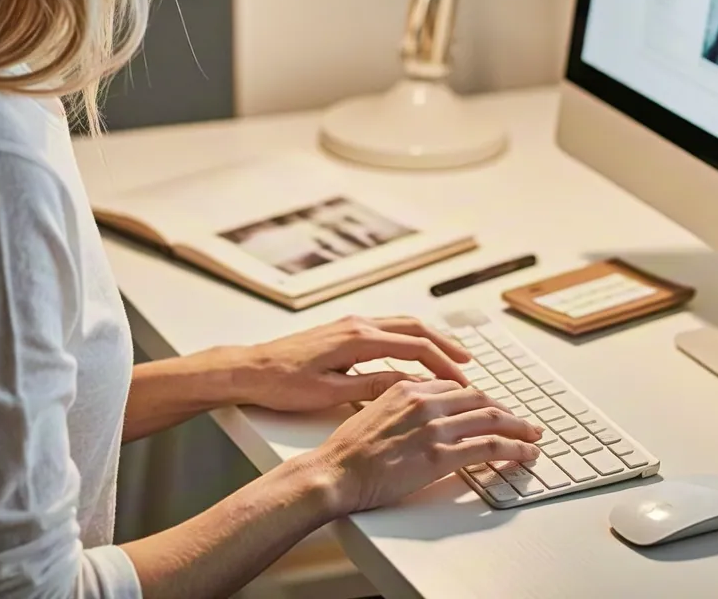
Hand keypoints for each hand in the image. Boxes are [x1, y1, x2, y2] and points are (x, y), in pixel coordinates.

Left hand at [220, 315, 472, 411]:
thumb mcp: (330, 393)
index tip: (461, 381)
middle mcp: (358, 324)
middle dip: (443, 344)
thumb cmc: (284, 384)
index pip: (414, 347)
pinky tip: (413, 350)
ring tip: (448, 355)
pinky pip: (387, 327)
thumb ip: (371, 386)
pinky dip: (408, 336)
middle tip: (467, 362)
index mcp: (358, 339)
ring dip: (428, 337)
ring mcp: (350, 323)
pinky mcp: (343, 329)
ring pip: (401, 323)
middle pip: (414, 327)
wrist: (251, 369)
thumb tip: (407, 384)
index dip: (441, 364)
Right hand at [312, 378, 543, 514]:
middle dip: (507, 411)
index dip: (481, 399)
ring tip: (533, 437)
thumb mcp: (374, 410)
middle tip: (523, 421)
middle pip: (480, 400)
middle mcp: (425, 401)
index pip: (457, 387)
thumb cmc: (347, 449)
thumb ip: (401, 404)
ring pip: (491, 420)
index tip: (493, 409)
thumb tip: (421, 410)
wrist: (335, 471)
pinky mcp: (439, 456)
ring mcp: (434, 427)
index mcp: (408, 387)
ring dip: (518, 429)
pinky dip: (513, 449)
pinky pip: (488, 448)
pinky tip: (524, 454)